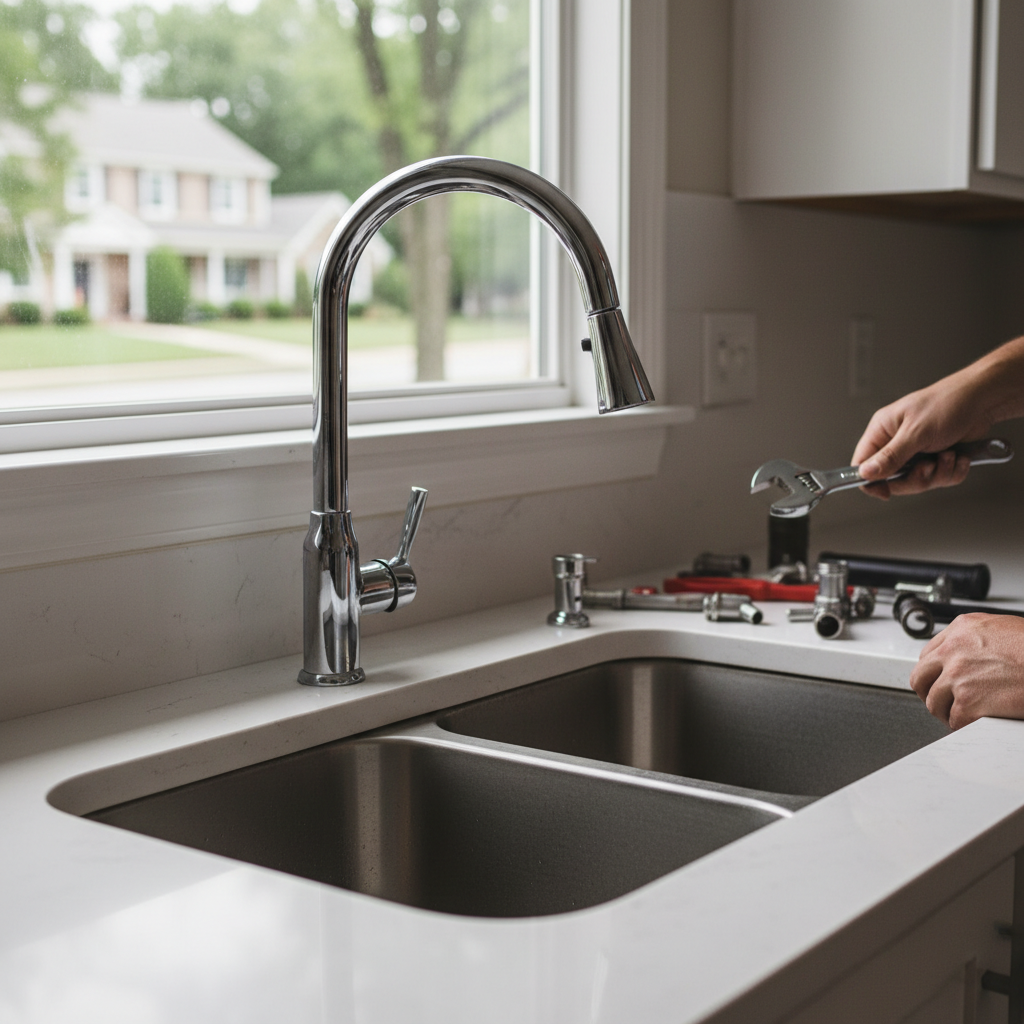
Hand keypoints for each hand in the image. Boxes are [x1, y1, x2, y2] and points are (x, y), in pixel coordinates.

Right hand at [852, 384, 984, 499]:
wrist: (983, 401)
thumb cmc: (947, 404)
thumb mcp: (916, 433)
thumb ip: (890, 456)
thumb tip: (865, 473)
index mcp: (882, 431)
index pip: (862, 464)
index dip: (870, 481)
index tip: (885, 492)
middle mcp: (896, 443)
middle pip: (892, 480)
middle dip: (916, 478)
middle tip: (928, 466)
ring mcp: (916, 452)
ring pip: (917, 482)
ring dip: (938, 473)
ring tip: (948, 455)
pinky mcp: (935, 459)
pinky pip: (938, 479)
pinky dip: (951, 472)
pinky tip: (958, 457)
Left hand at [910, 614, 1023, 728]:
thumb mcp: (1004, 628)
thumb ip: (978, 639)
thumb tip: (971, 654)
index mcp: (962, 629)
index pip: (930, 653)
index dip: (934, 671)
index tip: (939, 680)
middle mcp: (954, 651)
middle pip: (920, 677)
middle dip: (929, 692)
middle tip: (941, 701)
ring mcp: (958, 677)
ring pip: (934, 702)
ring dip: (946, 711)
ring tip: (961, 715)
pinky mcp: (969, 702)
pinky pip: (954, 721)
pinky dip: (963, 726)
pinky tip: (974, 724)